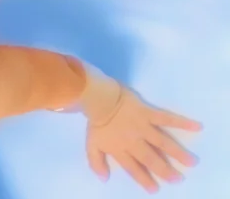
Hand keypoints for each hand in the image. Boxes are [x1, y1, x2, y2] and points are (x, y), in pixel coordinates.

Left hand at [85, 88, 201, 193]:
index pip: (134, 168)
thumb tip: (104, 179)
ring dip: (177, 153)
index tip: (154, 189)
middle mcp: (134, 141)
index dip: (143, 178)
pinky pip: (167, 118)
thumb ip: (96, 162)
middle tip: (177, 179)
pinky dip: (182, 122)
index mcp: (121, 149)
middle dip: (164, 170)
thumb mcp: (91, 144)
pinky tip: (196, 126)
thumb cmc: (95, 121)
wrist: (98, 98)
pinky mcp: (149, 113)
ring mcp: (143, 127)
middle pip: (151, 158)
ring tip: (191, 162)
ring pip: (163, 142)